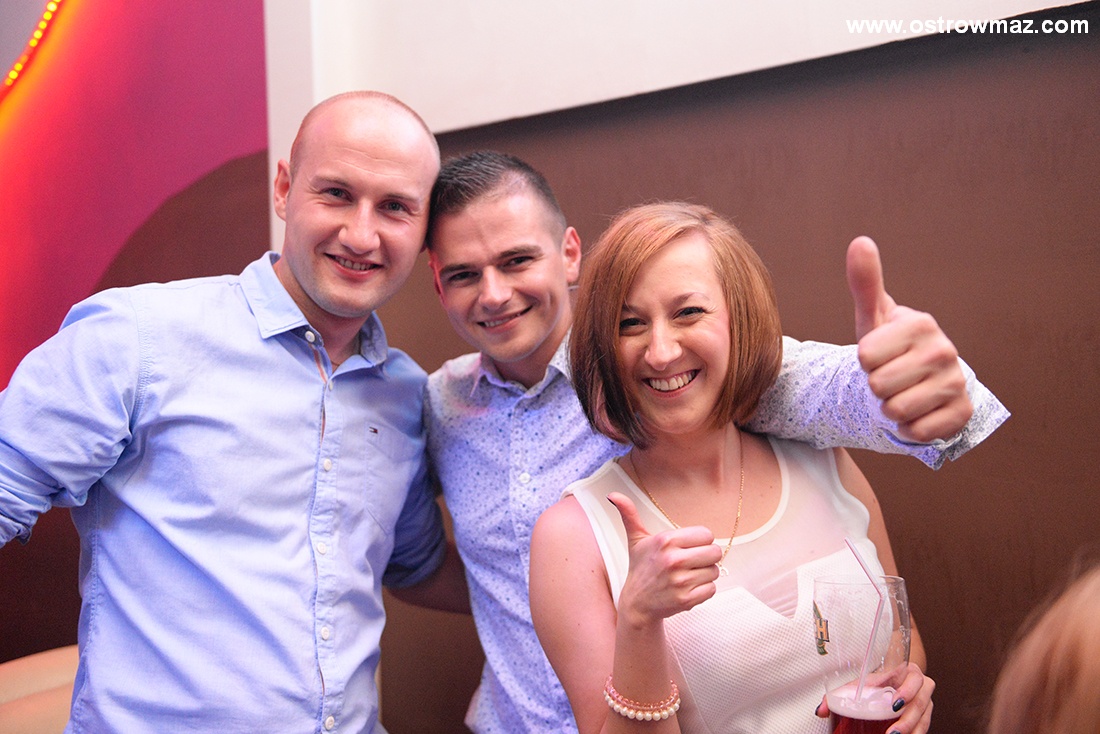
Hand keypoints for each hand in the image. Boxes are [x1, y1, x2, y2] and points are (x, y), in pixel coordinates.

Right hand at [609, 492, 721, 626]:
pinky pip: (712, 589)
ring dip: (705, 574)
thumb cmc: (640, 568)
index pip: (707, 534)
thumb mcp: (636, 540)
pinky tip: (688, 588)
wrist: (637, 604)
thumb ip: (629, 514)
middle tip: (690, 562)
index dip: (700, 541)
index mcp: (665, 541)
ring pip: (714, 571)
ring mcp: (680, 581)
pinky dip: (704, 590)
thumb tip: (613, 495)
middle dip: (706, 557)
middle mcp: (673, 560)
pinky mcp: (686, 600)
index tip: (688, 547)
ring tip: (687, 575)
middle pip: (715, 552)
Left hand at [814, 663, 934, 732]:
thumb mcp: (863, 682)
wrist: (898, 679)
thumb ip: (842, 693)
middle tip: (892, 732)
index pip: (912, 679)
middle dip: (907, 720)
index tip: (893, 705)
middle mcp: (921, 686)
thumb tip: (821, 711)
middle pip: (921, 703)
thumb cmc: (880, 680)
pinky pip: (924, 726)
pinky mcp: (926, 715)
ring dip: (911, 730)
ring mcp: (926, 701)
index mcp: (907, 671)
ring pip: (924, 718)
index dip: (907, 692)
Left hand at [846, 236, 972, 442]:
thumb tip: (860, 241)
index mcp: (921, 323)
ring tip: (900, 395)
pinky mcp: (962, 414)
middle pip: (878, 385)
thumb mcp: (873, 316)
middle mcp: (944, 350)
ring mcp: (956, 382)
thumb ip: (865, 282)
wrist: (919, 382)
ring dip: (889, 410)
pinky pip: (917, 432)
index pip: (865, 355)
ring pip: (895, 410)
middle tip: (889, 379)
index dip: (863, 361)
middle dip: (875, 388)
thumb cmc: (889, 346)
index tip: (877, 356)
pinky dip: (908, 429)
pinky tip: (916, 414)